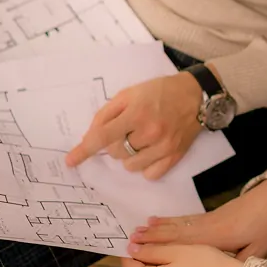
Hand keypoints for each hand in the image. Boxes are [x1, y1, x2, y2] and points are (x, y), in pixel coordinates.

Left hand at [65, 72, 203, 178]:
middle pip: (116, 152)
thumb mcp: (129, 93)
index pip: (103, 136)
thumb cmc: (159, 92)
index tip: (71, 161)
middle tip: (128, 129)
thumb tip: (90, 137)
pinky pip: (149, 174)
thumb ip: (107, 114)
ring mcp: (163, 147)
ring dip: (130, 155)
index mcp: (136, 113)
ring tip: (141, 139)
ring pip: (130, 165)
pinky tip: (151, 151)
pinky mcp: (174, 157)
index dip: (84, 150)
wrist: (195, 96)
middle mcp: (150, 132)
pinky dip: (145, 166)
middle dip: (116, 142)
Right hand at [131, 178, 266, 259]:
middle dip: (152, 238)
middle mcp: (207, 227)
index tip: (142, 250)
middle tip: (130, 241)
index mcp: (217, 238)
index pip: (184, 245)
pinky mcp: (210, 215)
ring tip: (137, 231)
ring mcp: (207, 219)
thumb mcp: (257, 250)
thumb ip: (237, 263)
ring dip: (157, 228)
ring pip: (177, 224)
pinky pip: (185, 218)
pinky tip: (157, 220)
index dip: (162, 248)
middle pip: (175, 234)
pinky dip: (170, 220)